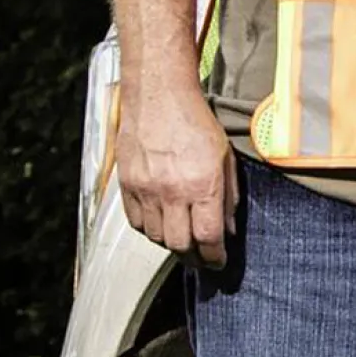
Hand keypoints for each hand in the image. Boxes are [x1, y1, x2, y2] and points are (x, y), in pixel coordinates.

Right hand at [116, 83, 236, 268]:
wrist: (158, 95)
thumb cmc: (194, 121)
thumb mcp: (225, 157)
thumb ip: (228, 196)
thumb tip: (229, 229)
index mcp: (202, 184)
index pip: (208, 238)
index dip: (214, 257)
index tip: (218, 261)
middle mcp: (172, 191)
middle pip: (180, 245)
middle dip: (194, 259)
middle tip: (201, 259)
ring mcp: (146, 189)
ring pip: (156, 237)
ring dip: (171, 245)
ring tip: (182, 241)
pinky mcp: (127, 185)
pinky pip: (136, 223)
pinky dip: (149, 230)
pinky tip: (160, 225)